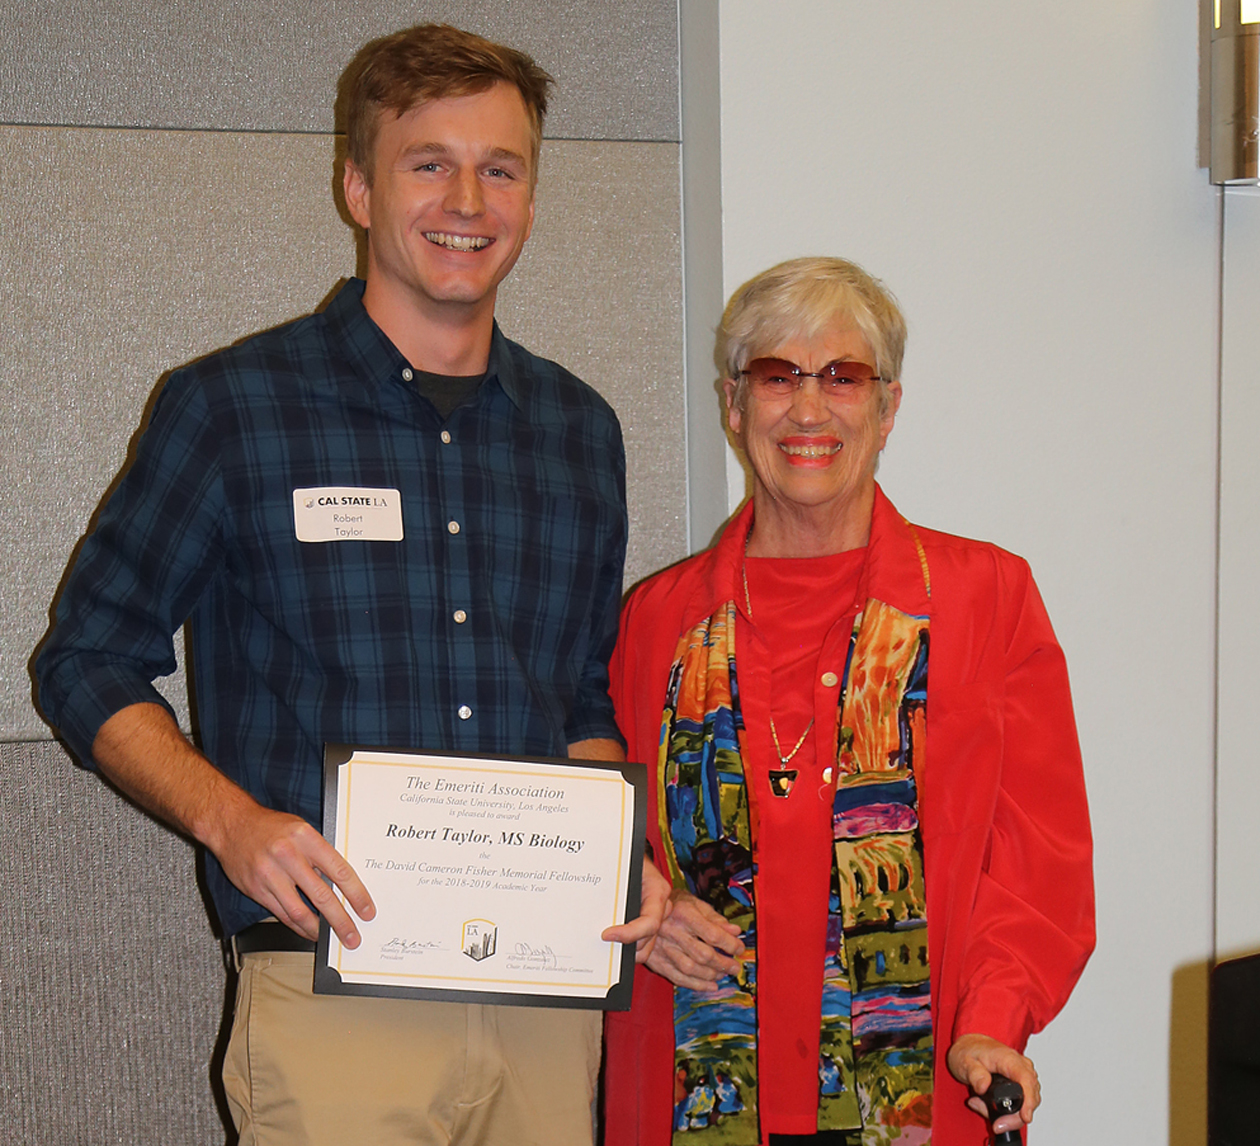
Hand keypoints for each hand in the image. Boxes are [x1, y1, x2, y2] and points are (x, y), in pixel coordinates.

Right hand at [211, 794, 375, 947]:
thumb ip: (319, 853)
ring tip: (330, 938)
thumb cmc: (271, 826)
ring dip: (318, 929)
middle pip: (321, 895)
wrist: (232, 825)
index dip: (356, 894)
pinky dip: (297, 925)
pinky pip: (281, 913)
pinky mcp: (257, 889)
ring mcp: (270, 874)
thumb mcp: (301, 829)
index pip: (339, 871)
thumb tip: (340, 881)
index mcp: (306, 838)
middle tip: (352, 935)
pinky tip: (308, 931)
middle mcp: (288, 856)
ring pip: (299, 910)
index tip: (366, 909)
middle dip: (340, 920)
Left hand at [602, 856, 672, 961]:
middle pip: (645, 941)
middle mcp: (660, 908)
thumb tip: (599, 900)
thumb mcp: (624, 866)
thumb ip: (617, 884)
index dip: (628, 934)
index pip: (649, 923)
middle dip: (624, 946)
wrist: (627, 855)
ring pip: (642, 948)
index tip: (606, 934)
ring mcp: (655, 918)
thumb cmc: (626, 857)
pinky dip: (624, 947)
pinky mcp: (645, 925)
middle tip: (601, 942)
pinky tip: (610, 941)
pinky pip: (638, 945)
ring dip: (624, 949)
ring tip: (605, 943)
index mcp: (658, 891)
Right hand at [644, 888, 743, 990]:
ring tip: (722, 974)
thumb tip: (735, 932)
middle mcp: (673, 931)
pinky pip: (677, 977)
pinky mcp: (657, 960)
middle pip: (703, 954)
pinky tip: (709, 985)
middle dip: (723, 964)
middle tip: (734, 967)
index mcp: (684, 914)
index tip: (739, 948)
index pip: (713, 934)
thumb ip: (716, 919)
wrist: (645, 909)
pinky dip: (696, 985)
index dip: (730, 944)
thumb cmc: (674, 905)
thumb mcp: (696, 904)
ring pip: (691, 968)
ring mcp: (663, 947)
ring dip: (711, 975)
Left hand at [946, 1034, 1039, 1134]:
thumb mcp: (963, 1061)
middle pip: (1030, 1096)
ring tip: (983, 1107)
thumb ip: (974, 1074)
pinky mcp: (1020, 1082)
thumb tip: (983, 1086)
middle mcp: (1020, 1065)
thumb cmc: (968, 1050)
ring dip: (1009, 1114)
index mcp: (1008, 1058)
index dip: (1028, 1100)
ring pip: (1027, 1101)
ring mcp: (1022, 1074)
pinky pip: (1022, 1101)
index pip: (1026, 1079)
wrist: (971, 1044)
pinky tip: (990, 1107)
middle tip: (996, 1123)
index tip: (1025, 1116)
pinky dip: (1008, 1110)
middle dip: (1015, 1116)